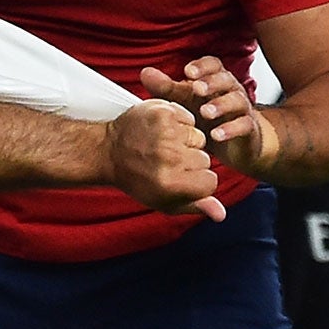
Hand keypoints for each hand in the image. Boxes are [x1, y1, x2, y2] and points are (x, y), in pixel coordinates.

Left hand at [105, 100, 225, 220]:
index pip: (210, 182)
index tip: (177, 179)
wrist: (106, 150)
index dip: (197, 182)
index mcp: (171, 182)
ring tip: (162, 146)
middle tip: (165, 162)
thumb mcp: (163, 201)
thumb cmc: (137, 179)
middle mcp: (170, 157)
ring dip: (185, 142)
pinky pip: (189, 119)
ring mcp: (166, 132)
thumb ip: (194, 207)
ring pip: (199, 138)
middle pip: (205, 160)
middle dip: (191, 162)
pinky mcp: (162, 112)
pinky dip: (180, 124)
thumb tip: (222, 215)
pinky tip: (161, 131)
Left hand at [139, 56, 278, 176]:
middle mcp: (231, 91)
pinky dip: (230, 129)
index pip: (213, 65)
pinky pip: (244, 125)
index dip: (202, 66)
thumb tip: (145, 72)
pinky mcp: (248, 129)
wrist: (237, 144)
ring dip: (221, 105)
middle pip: (226, 79)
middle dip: (211, 82)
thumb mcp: (185, 102)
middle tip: (196, 89)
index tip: (187, 71)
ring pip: (237, 100)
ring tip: (205, 112)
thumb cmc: (207, 118)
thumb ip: (167, 88)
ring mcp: (241, 109)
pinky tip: (216, 135)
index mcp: (215, 81)